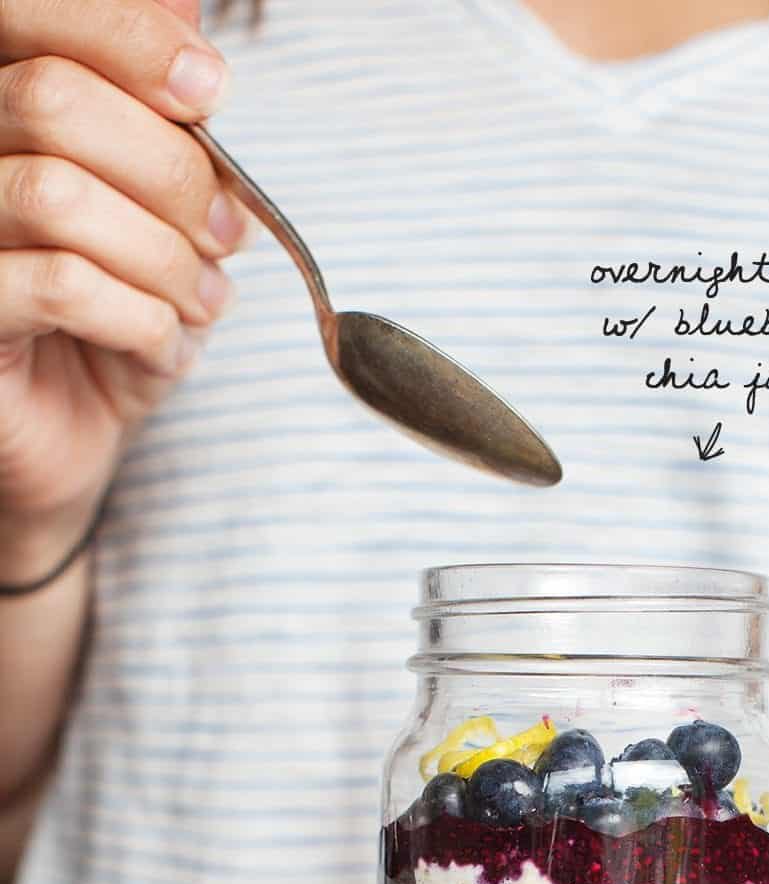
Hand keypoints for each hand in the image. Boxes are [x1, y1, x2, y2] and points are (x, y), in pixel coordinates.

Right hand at [0, 0, 246, 578]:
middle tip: (226, 238)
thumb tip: (192, 30)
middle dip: (173, 173)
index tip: (209, 90)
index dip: (130, 36)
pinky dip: (141, 317)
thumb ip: (166, 124)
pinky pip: (59, 286)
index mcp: (0, 101)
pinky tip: (165, 345)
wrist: (72, 435)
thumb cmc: (113, 312)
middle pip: (54, 99)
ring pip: (57, 195)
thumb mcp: (159, 213)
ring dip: (164, 256)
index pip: (35, 12)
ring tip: (201, 301)